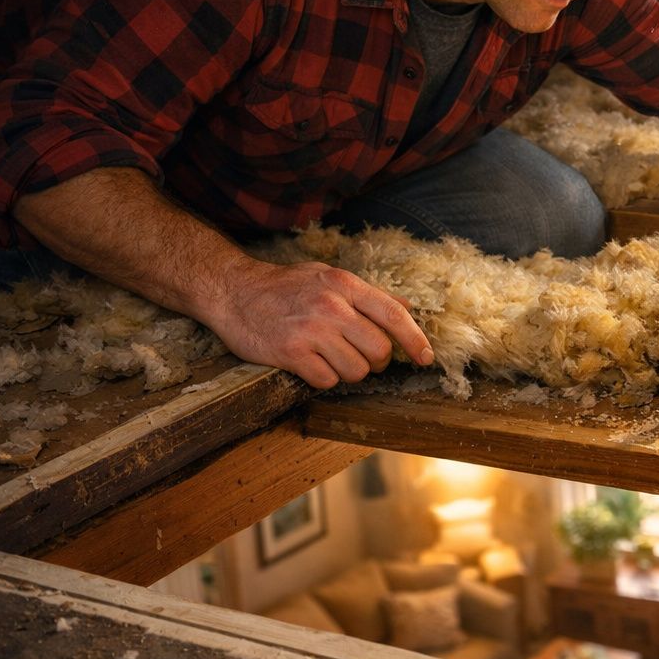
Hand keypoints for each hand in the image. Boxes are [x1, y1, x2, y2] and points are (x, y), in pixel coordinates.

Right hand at [203, 258, 434, 388]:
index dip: (416, 340)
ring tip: (331, 358)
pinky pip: (326, 381)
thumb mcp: (329, 277)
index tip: (426, 358)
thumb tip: (407, 309)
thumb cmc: (285, 286)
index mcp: (345, 285)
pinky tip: (311, 365)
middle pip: (379, 350)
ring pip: (356, 370)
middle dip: (376, 362)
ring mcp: (311, 331)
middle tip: (362, 357)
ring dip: (348, 371)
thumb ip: (368, 294)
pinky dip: (324, 379)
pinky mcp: (290, 353)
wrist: (232, 291)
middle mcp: (332, 307)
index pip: (394, 316)